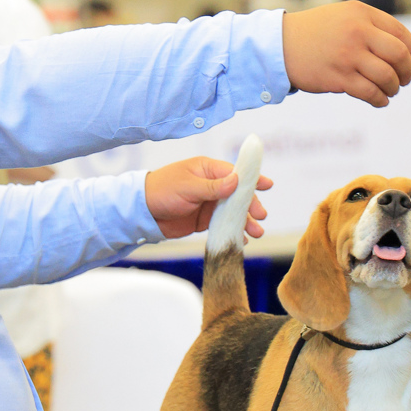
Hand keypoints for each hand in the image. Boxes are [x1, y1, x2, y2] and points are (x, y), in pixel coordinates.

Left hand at [145, 156, 272, 239]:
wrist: (142, 213)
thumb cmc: (162, 191)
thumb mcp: (187, 187)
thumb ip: (212, 187)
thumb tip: (236, 181)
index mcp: (207, 170)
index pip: (235, 173)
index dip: (252, 180)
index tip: (267, 185)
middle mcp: (211, 185)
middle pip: (238, 195)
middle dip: (251, 205)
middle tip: (260, 216)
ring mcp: (208, 203)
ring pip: (233, 212)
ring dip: (245, 221)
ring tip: (256, 232)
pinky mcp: (204, 220)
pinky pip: (223, 225)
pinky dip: (233, 232)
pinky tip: (241, 240)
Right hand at [282, 2, 410, 107]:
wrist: (281, 45)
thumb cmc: (316, 33)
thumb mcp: (344, 18)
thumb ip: (373, 30)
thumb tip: (410, 57)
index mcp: (362, 14)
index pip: (400, 33)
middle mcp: (358, 32)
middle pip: (398, 55)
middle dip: (407, 71)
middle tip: (406, 79)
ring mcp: (348, 56)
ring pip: (387, 76)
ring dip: (394, 87)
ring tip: (391, 90)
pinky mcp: (339, 78)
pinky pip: (370, 92)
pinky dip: (380, 99)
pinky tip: (380, 100)